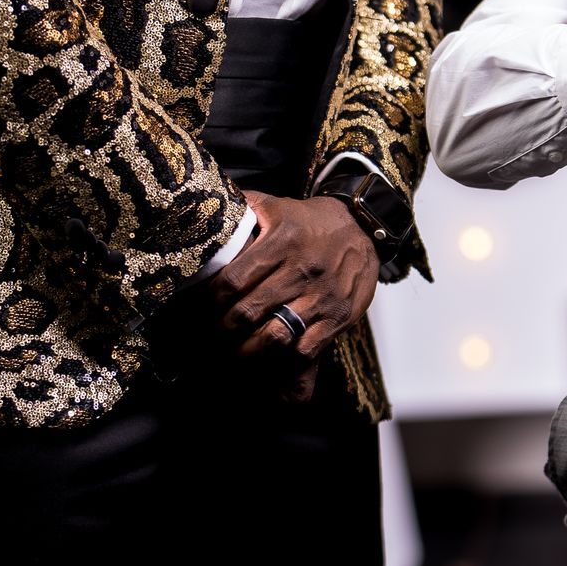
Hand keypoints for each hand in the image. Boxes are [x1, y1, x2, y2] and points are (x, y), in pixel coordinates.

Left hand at [213, 192, 380, 365]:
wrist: (363, 229)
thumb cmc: (311, 221)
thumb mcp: (276, 205)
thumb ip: (241, 208)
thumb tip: (203, 212)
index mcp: (282, 240)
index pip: (234, 279)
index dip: (213, 298)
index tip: (207, 305)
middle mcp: (301, 270)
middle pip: (249, 311)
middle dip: (224, 328)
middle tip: (214, 333)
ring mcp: (321, 296)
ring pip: (275, 335)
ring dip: (249, 350)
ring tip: (235, 353)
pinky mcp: (338, 316)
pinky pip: (305, 349)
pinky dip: (283, 360)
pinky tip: (270, 358)